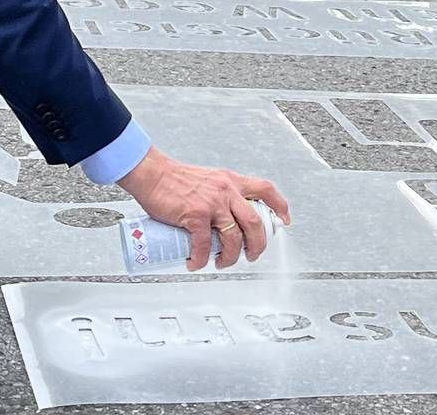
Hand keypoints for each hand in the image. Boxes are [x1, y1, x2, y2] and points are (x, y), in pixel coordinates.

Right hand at [119, 149, 292, 270]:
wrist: (152, 174)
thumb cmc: (174, 179)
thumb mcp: (208, 180)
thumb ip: (221, 195)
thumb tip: (226, 219)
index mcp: (231, 181)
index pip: (266, 190)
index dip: (280, 206)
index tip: (284, 221)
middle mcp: (226, 191)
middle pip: (255, 223)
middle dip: (258, 245)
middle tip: (251, 255)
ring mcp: (212, 203)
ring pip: (234, 238)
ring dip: (230, 257)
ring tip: (221, 262)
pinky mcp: (195, 215)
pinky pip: (204, 245)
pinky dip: (201, 259)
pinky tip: (196, 262)